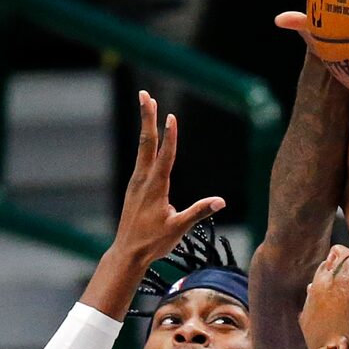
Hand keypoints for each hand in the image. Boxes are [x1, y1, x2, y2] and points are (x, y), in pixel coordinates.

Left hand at [110, 93, 224, 270]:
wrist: (127, 253)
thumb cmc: (153, 243)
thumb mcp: (178, 228)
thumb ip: (198, 212)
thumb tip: (220, 202)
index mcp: (156, 187)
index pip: (165, 156)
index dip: (170, 136)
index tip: (171, 116)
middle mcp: (143, 180)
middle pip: (146, 142)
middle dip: (147, 118)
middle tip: (146, 95)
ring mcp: (136, 182)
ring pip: (142, 147)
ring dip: (146, 125)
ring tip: (148, 105)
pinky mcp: (134, 187)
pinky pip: (141, 159)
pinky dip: (145, 143)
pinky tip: (148, 139)